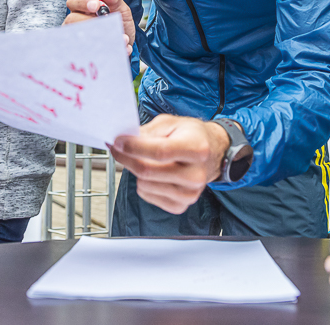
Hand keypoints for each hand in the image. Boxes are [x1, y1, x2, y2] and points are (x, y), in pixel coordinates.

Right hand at [64, 0, 134, 54]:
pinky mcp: (85, 53)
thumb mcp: (121, 8)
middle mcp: (76, 23)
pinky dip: (110, 49)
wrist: (127, 42)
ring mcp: (78, 39)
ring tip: (122, 37)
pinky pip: (91, 52)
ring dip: (102, 37)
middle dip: (90, 21)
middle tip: (107, 23)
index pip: (73, 1)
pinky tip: (123, 46)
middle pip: (72, 20)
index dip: (82, 2)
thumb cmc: (119, 22)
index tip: (96, 5)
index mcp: (82, 8)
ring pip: (80, 38)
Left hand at [109, 115, 230, 213]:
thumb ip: (148, 131)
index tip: (118, 142)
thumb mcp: (171, 123)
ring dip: (136, 170)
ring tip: (144, 159)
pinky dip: (143, 183)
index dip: (134, 147)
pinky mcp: (181, 205)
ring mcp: (189, 193)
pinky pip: (146, 195)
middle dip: (127, 158)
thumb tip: (123, 141)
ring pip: (144, 184)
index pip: (159, 152)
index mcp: (197, 149)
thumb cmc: (191, 136)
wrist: (212, 154)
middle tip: (118, 147)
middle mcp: (196, 174)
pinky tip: (153, 173)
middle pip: (148, 171)